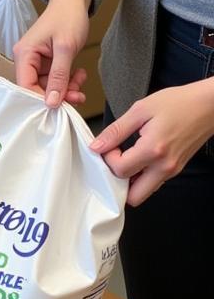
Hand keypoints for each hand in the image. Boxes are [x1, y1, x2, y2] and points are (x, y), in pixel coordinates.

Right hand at [12, 0, 90, 106]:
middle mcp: (27, 60)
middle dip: (58, 95)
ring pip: (49, 86)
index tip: (59, 108)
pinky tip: (80, 75)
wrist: (73, 2)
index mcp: (24, 54)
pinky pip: (56, 79)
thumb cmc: (67, 17)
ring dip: (66, 89)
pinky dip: (69, 81)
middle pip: (37, 88)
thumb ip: (59, 76)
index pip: (24, 86)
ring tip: (82, 84)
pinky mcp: (47, 62)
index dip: (39, 99)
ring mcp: (37, 62)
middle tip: (78, 96)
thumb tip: (51, 103)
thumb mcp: (66, 47)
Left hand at [90, 80, 213, 204]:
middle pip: (133, 196)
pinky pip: (153, 183)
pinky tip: (137, 159)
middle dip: (117, 182)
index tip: (110, 145)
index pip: (119, 171)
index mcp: (153, 150)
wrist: (208, 104)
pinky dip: (141, 177)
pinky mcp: (176, 169)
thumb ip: (116, 131)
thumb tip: (96, 147)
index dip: (108, 159)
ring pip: (144, 192)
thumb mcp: (140, 110)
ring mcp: (173, 170)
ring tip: (125, 158)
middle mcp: (165, 167)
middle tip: (114, 160)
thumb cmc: (177, 102)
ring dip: (129, 181)